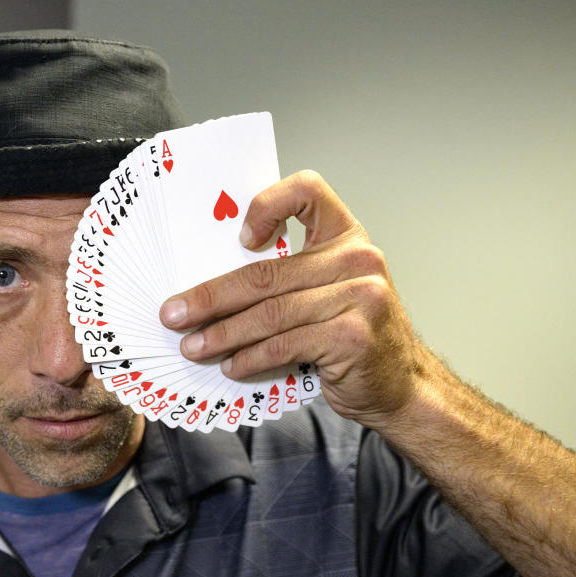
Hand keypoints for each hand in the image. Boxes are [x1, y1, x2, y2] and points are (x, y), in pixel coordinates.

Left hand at [159, 170, 429, 427]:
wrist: (401, 385)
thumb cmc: (353, 335)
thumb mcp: (328, 292)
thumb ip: (288, 276)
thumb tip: (209, 289)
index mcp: (346, 236)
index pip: (308, 190)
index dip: (268, 204)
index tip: (239, 239)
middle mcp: (357, 259)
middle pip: (266, 272)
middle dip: (210, 297)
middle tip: (174, 313)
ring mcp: (360, 297)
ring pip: (270, 313)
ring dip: (222, 334)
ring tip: (193, 346)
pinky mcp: (352, 337)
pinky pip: (284, 345)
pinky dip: (250, 358)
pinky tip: (232, 365)